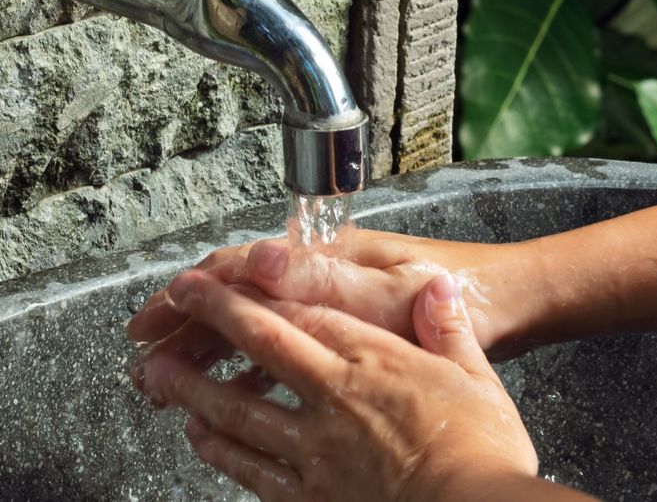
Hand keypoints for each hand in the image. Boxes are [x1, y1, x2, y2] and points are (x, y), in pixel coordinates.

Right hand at [128, 229, 521, 350]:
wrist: (512, 301)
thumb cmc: (461, 289)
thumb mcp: (396, 288)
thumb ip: (331, 280)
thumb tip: (264, 261)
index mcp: (327, 261)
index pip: (239, 270)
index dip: (191, 294)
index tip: (154, 318)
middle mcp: (321, 276)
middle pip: (236, 298)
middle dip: (185, 326)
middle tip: (144, 357)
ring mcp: (332, 302)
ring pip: (254, 327)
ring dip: (211, 352)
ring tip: (174, 382)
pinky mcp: (347, 330)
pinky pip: (283, 351)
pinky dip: (251, 372)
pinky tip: (235, 396)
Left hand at [133, 271, 589, 501]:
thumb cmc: (484, 455)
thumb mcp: (478, 381)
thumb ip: (448, 330)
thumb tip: (438, 287)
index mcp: (373, 362)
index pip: (303, 312)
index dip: (259, 289)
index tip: (232, 275)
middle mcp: (333, 399)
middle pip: (262, 346)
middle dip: (214, 317)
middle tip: (175, 299)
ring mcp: (314, 451)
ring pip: (239, 410)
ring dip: (193, 387)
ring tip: (157, 371)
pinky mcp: (309, 497)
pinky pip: (251, 469)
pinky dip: (219, 450)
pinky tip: (199, 438)